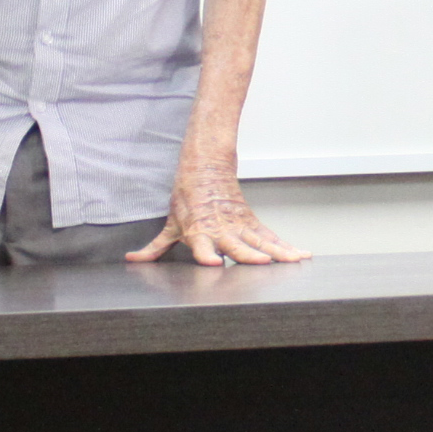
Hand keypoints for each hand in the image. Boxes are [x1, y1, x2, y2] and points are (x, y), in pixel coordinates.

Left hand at [126, 171, 307, 266]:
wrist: (204, 167)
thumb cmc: (187, 199)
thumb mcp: (170, 224)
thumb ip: (154, 248)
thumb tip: (132, 260)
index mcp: (198, 232)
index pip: (202, 246)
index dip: (206, 255)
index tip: (213, 263)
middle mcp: (221, 230)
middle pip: (237, 245)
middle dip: (249, 255)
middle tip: (262, 263)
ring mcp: (239, 226)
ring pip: (260, 242)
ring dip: (277, 252)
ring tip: (292, 260)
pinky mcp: (251, 222)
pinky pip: (270, 237)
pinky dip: (285, 246)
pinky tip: (300, 255)